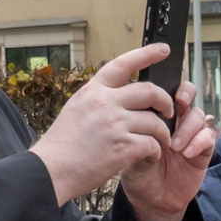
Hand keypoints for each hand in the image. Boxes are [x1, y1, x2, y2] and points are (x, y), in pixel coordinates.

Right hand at [31, 44, 179, 204]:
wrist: (52, 170)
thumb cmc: (63, 145)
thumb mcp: (76, 109)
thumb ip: (99, 99)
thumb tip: (121, 93)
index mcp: (93, 91)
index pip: (124, 63)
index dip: (146, 53)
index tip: (163, 49)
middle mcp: (105, 103)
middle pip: (149, 91)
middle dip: (165, 101)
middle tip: (169, 111)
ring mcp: (115, 124)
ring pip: (155, 121)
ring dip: (163, 133)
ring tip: (161, 142)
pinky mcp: (124, 147)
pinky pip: (152, 144)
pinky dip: (156, 151)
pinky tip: (150, 156)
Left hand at [121, 80, 217, 220]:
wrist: (152, 201)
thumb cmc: (138, 174)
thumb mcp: (130, 151)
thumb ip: (137, 133)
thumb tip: (145, 118)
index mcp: (155, 115)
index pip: (164, 89)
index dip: (168, 84)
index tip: (162, 89)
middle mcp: (175, 120)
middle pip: (188, 93)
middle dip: (186, 94)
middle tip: (179, 104)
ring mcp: (191, 134)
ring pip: (199, 115)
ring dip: (188, 127)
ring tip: (175, 146)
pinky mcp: (204, 149)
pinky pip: (209, 136)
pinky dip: (200, 141)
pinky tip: (187, 153)